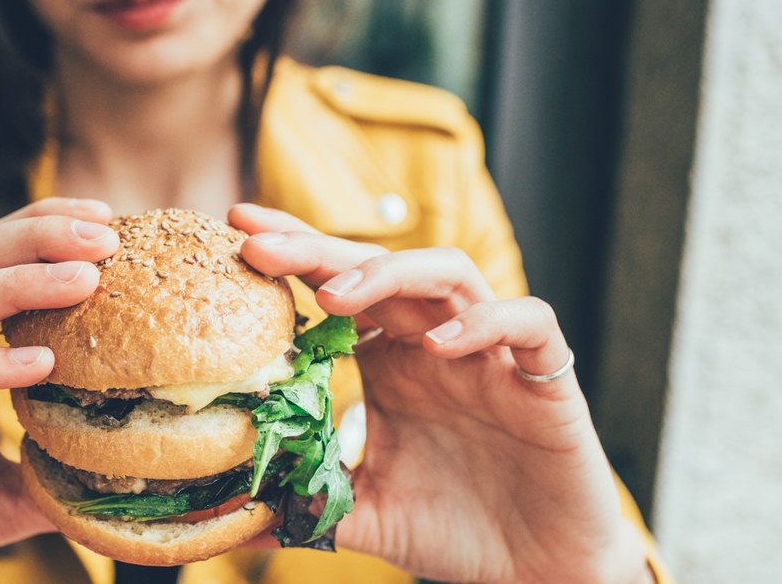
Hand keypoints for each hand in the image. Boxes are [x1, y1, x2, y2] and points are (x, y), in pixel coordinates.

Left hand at [231, 204, 651, 583]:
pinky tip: (439, 344)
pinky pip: (529, 324)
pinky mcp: (547, 380)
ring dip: (391, 273)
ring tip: (336, 294)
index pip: (339, 285)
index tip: (237, 232)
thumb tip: (234, 516)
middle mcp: (436, 343)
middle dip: (317, 249)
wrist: (540, 568)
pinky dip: (486, 322)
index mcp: (391, 360)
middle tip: (257, 242)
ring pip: (450, 273)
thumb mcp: (364, 511)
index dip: (294, 253)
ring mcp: (491, 355)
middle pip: (379, 268)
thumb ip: (307, 499)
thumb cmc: (455, 529)